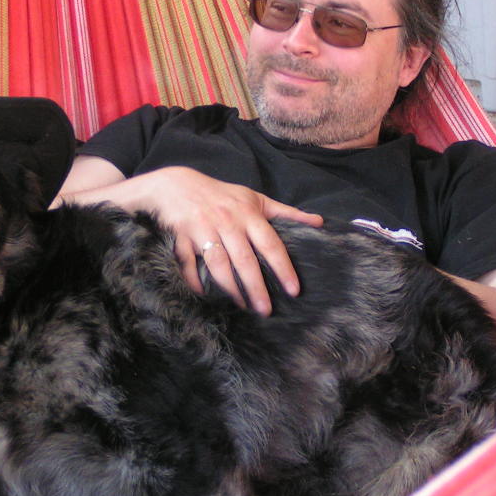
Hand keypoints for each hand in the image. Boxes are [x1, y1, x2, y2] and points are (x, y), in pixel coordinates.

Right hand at [55, 158, 322, 314]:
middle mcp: (227, 222)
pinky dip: (194, 280)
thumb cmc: (222, 195)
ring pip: (218, 265)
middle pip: (245, 260)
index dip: (283, 268)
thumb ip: (287, 212)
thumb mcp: (256, 199)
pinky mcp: (182, 237)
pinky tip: (204, 294)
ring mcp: (203, 230)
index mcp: (248, 214)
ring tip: (243, 306)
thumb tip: (319, 222)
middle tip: (266, 310)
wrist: (176, 185)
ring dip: (231, 288)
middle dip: (256, 287)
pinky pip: (188, 264)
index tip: (294, 290)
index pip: (270, 244)